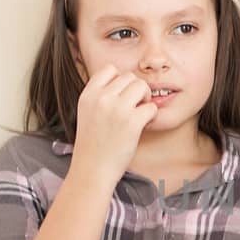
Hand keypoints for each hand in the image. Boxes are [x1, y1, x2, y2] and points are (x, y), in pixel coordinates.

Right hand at [71, 65, 157, 183]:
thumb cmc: (93, 145)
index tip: (121, 97)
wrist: (92, 170)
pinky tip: (144, 126)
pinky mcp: (132, 122)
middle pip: (129, 77)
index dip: (120, 81)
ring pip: (142, 86)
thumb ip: (100, 96)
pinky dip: (152, 116)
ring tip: (139, 115)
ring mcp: (117, 109)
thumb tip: (124, 81)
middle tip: (134, 108)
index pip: (110, 69)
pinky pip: (152, 107)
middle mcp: (101, 98)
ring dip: (145, 99)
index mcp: (88, 94)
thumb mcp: (87, 113)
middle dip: (136, 90)